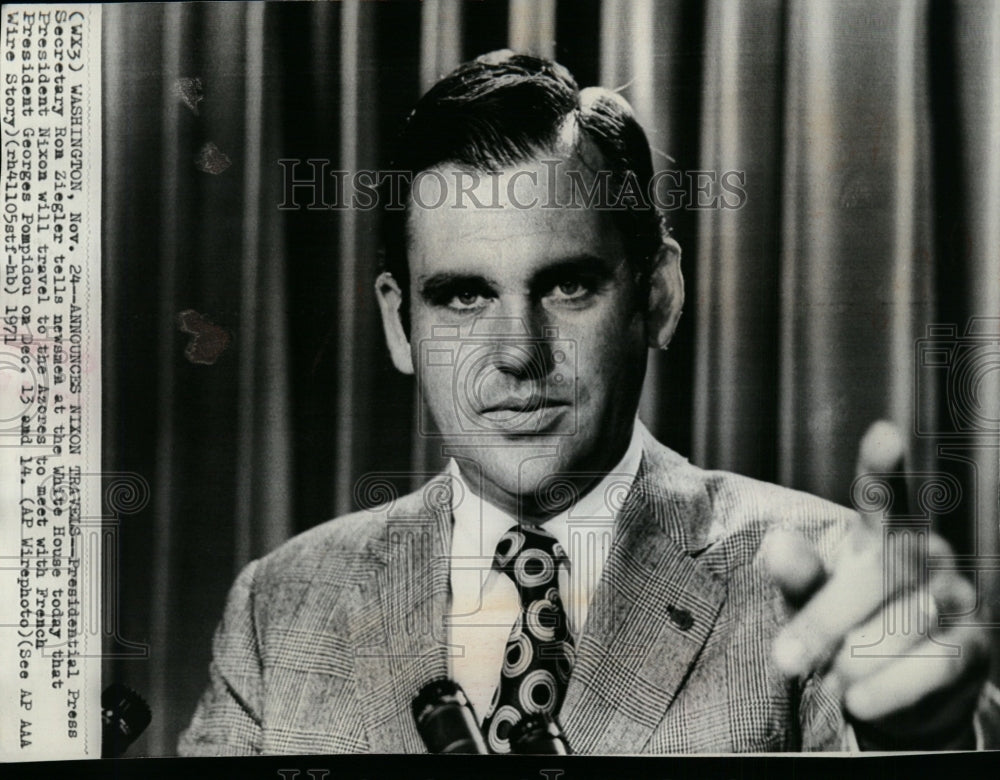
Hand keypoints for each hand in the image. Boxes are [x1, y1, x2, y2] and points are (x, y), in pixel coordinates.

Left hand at [763, 421, 990, 748]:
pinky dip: (889, 689)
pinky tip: (860, 703)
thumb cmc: (840, 628)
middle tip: (783, 660)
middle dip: (825, 622)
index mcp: (880, 536)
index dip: (882, 468)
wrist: (885, 693)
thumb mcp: (808, 601)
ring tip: (831, 682)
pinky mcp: (974, 646)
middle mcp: (925, 555)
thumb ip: (796, 575)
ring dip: (855, 661)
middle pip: (880, 574)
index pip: (882, 496)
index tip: (883, 432)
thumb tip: (777, 545)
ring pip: (905, 623)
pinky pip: (934, 665)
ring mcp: (956, 597)